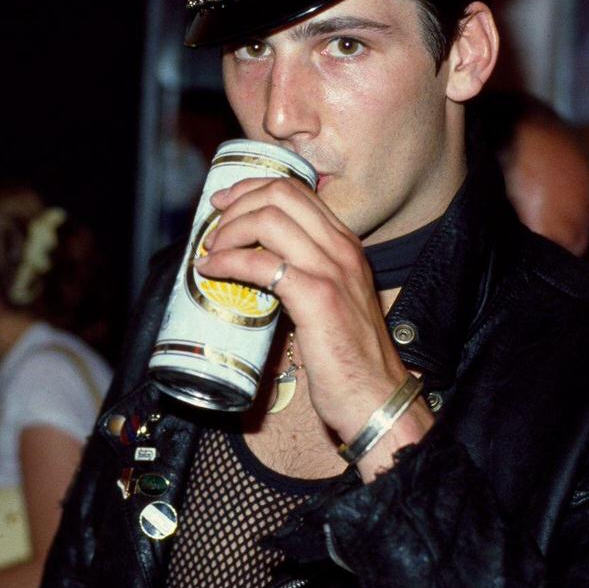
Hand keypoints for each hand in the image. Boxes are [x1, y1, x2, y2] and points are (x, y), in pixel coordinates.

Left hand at [196, 177, 429, 448]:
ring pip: (268, 219)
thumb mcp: (332, 301)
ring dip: (228, 230)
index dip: (251, 189)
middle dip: (236, 204)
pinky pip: (261, 263)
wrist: (377, 398)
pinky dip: (227, 261)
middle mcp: (342, 248)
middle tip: (212, 230)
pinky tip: (211, 271)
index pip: (296, 191)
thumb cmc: (351, 359)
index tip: (223, 204)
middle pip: (279, 194)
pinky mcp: (317, 298)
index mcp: (346, 244)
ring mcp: (331, 270)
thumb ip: (303, 277)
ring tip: (210, 252)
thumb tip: (254, 267)